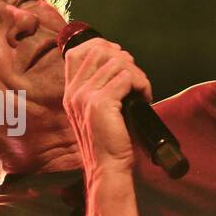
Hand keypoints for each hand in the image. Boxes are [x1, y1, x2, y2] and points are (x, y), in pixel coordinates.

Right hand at [62, 37, 152, 177]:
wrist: (107, 168)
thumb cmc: (108, 143)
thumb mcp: (97, 113)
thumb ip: (99, 89)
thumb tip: (119, 63)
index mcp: (71, 93)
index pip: (77, 53)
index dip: (100, 47)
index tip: (119, 57)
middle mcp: (74, 92)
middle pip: (98, 51)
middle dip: (123, 58)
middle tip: (135, 78)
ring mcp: (85, 96)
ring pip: (116, 63)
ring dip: (136, 73)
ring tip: (142, 90)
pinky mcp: (101, 103)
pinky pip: (126, 78)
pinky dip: (141, 84)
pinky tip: (145, 97)